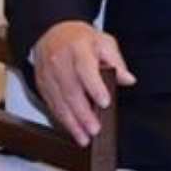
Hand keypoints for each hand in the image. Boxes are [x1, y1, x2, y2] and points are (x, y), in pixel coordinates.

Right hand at [29, 21, 133, 146]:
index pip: (85, 69)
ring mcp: (48, 75)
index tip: (104, 102)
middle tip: (95, 129)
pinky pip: (52, 106)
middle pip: (71, 91)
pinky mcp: (42, 86)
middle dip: (83, 113)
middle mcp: (59, 62)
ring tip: (84, 138)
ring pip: (59, 102)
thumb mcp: (104, 42)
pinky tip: (73, 131)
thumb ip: (116, 62)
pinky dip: (63, 120)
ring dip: (72, 123)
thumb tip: (128, 79)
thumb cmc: (80, 39)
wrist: (51, 33)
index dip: (95, 87)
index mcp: (78, 48)